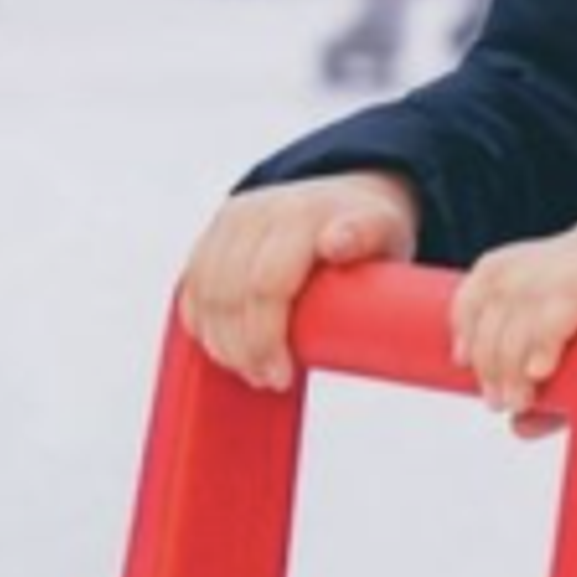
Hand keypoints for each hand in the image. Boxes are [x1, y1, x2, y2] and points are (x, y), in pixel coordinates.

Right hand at [179, 171, 422, 391]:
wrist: (344, 196)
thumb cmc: (370, 229)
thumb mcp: (385, 230)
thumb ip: (366, 234)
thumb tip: (335, 244)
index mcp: (300, 215)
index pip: (266, 285)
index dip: (266, 338)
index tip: (283, 377)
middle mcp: (258, 212)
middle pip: (229, 295)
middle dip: (244, 350)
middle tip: (270, 381)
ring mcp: (230, 222)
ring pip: (203, 294)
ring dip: (221, 343)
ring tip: (252, 371)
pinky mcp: (212, 236)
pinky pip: (191, 287)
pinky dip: (202, 325)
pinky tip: (225, 350)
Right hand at [450, 222, 576, 428]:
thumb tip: (524, 426)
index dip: (547, 325)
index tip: (537, 374)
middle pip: (530, 288)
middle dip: (505, 349)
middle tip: (507, 404)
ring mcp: (562, 248)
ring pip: (503, 282)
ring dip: (481, 340)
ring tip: (491, 394)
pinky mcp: (539, 255)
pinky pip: (490, 270)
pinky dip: (467, 308)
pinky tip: (461, 348)